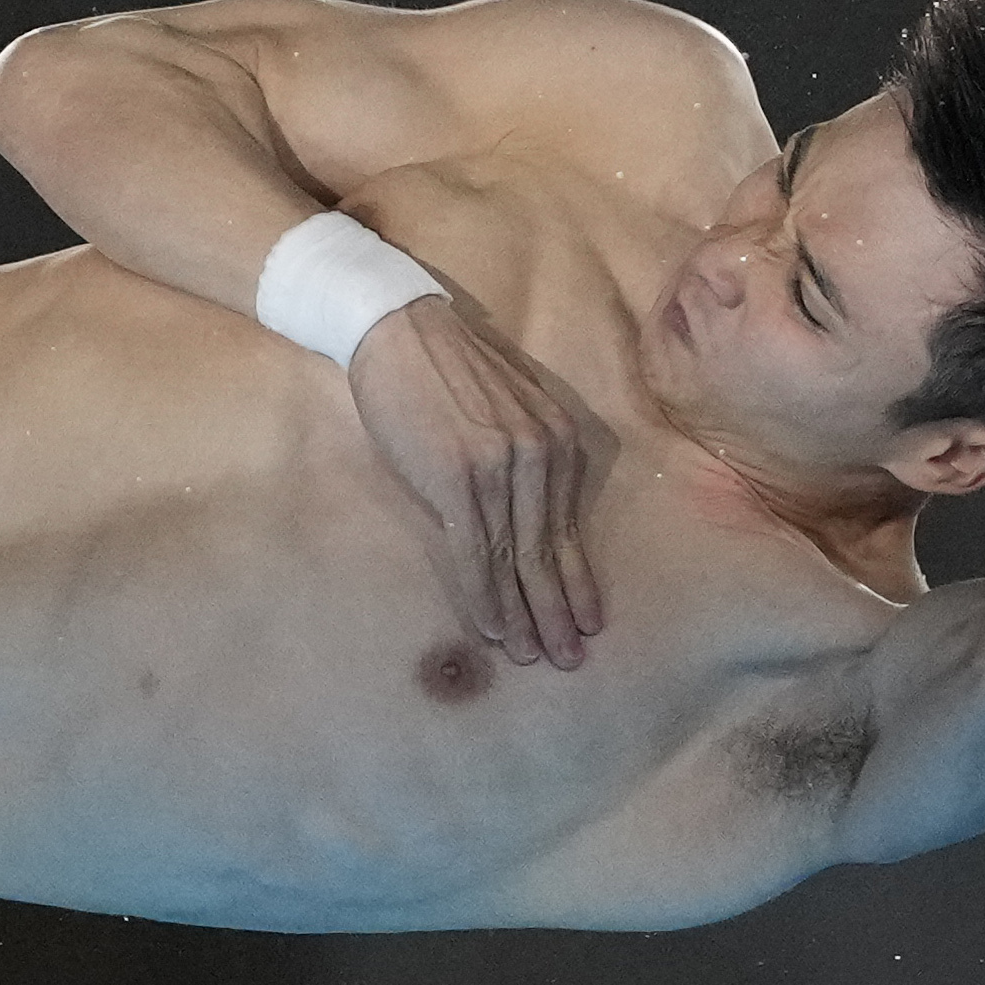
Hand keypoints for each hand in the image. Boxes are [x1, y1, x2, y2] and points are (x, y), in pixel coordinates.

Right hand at [348, 281, 614, 669]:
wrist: (397, 327)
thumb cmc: (445, 368)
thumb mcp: (509, 408)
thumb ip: (527, 455)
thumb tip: (527, 512)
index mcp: (560, 439)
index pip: (567, 526)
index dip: (576, 579)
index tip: (587, 619)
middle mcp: (541, 455)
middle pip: (550, 550)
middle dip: (560, 610)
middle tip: (571, 657)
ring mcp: (501, 468)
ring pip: (517, 559)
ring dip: (525, 615)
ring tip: (537, 657)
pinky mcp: (456, 479)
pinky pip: (475, 552)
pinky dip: (485, 596)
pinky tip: (493, 629)